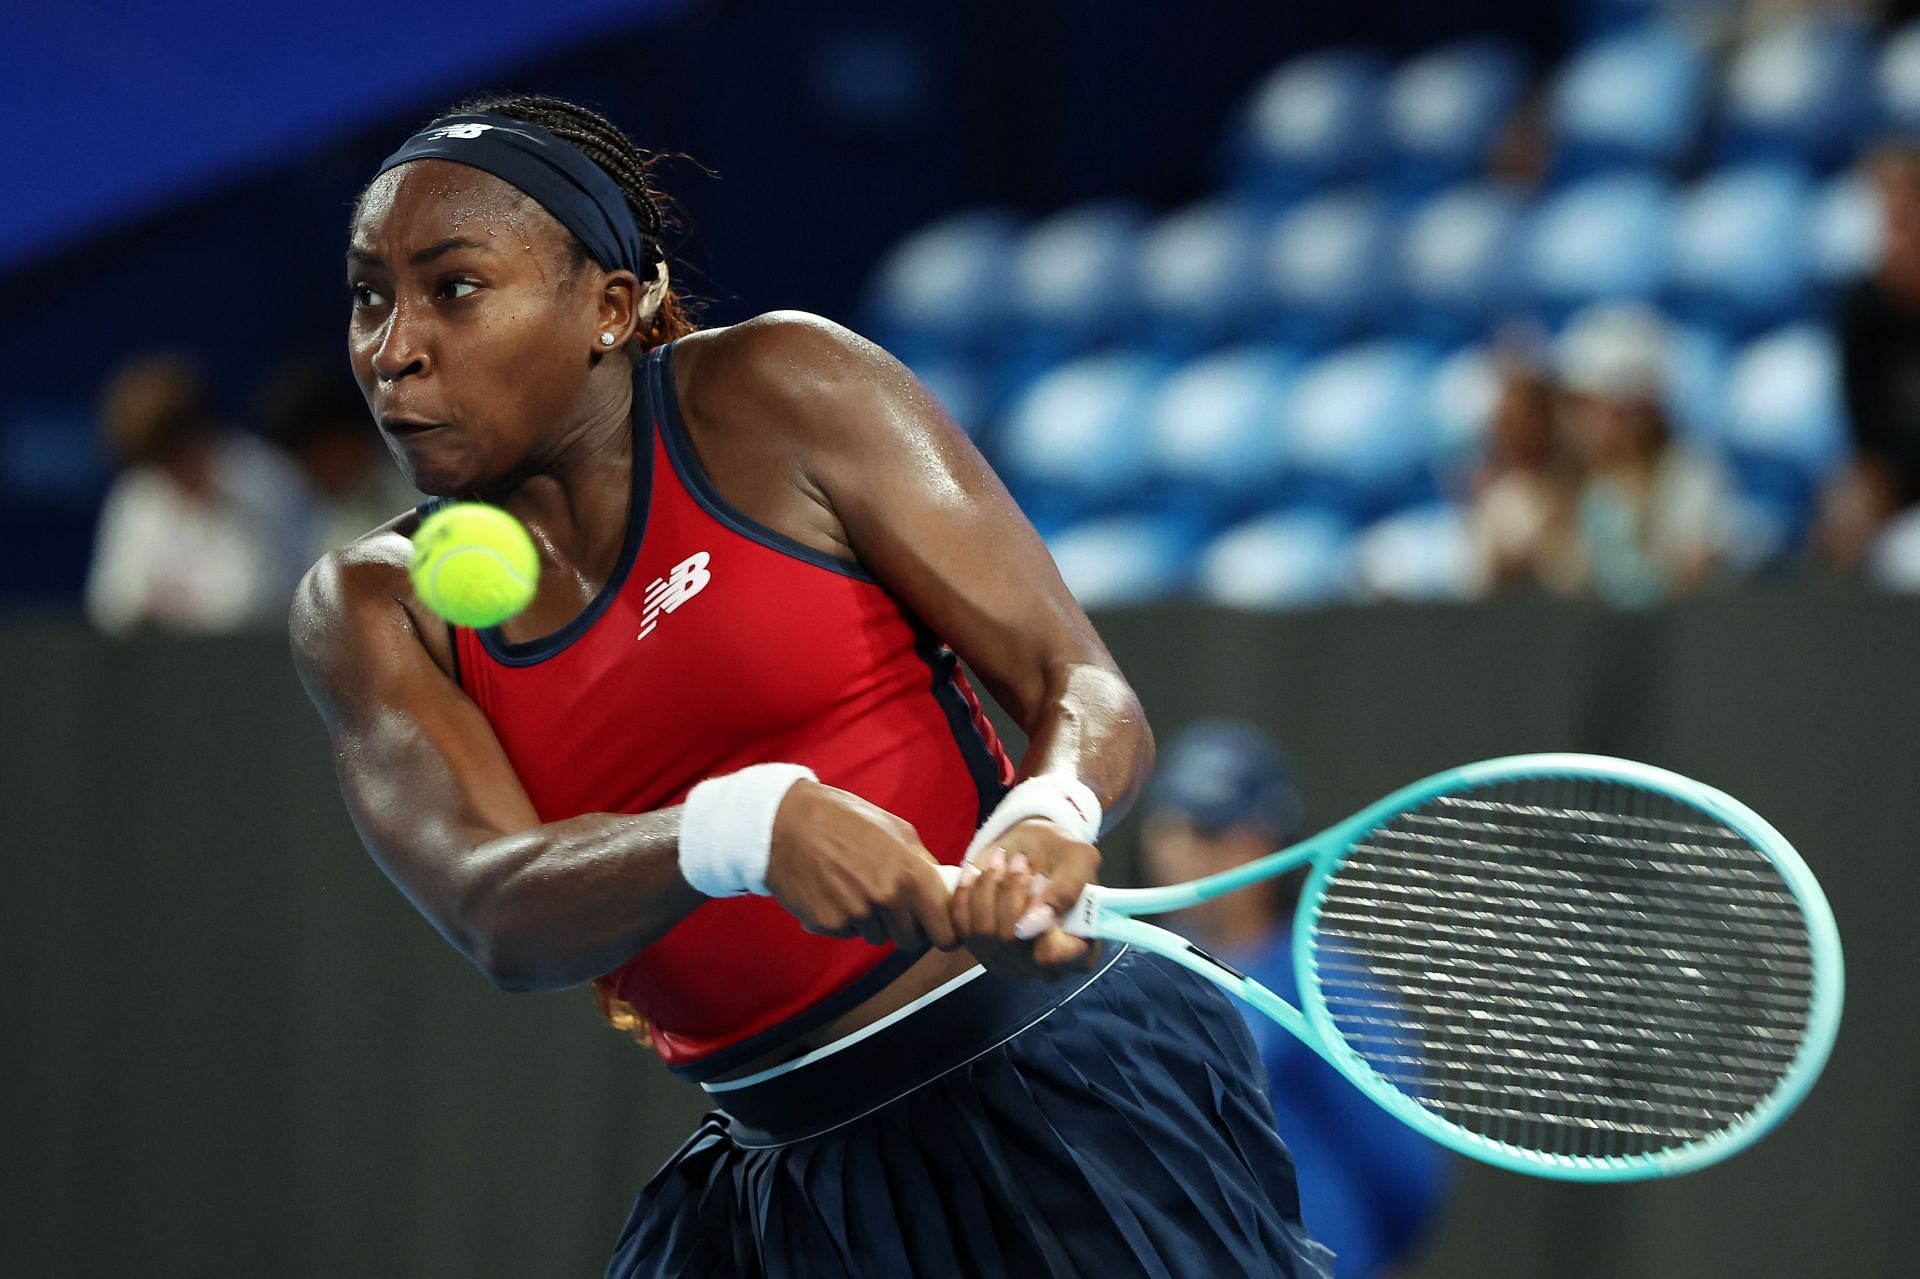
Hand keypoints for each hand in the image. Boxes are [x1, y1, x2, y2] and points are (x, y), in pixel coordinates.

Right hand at [763, 780, 960, 951]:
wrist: (786, 823)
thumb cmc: (843, 819)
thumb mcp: (897, 830)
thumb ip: (923, 864)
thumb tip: (943, 889)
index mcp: (912, 874)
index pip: (945, 932)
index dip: (942, 932)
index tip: (935, 927)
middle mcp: (887, 899)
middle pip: (911, 941)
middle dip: (906, 927)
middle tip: (891, 904)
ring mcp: (857, 915)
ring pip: (878, 937)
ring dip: (873, 921)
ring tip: (855, 887)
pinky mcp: (829, 924)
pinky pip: (848, 933)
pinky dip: (844, 919)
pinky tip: (833, 891)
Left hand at [950, 818, 1101, 979]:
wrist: (1033, 848)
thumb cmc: (1064, 855)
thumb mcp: (1080, 860)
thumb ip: (1064, 894)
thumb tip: (1025, 929)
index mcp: (1079, 952)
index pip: (1054, 957)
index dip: (1043, 925)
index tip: (1041, 882)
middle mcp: (1043, 966)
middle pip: (1012, 940)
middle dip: (1012, 890)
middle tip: (1023, 860)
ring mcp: (1009, 960)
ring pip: (984, 932)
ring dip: (990, 886)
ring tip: (1003, 861)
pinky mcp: (980, 947)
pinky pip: (961, 926)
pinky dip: (966, 892)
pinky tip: (977, 872)